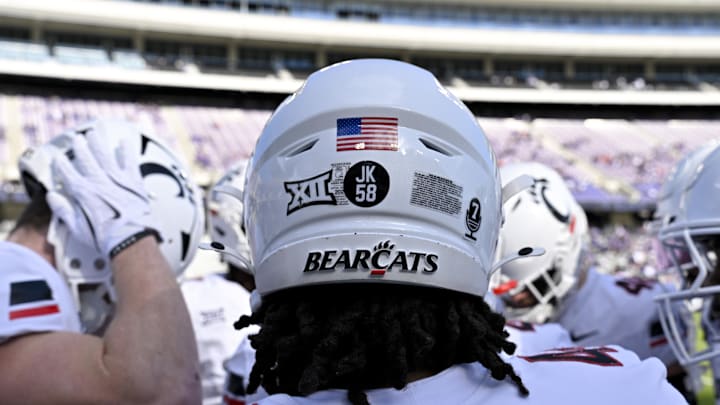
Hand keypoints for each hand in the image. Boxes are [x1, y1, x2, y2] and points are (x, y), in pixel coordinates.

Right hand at [46, 131, 158, 256]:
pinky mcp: (134, 183)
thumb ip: (64, 211)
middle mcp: (99, 183)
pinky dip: (127, 152)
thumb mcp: (77, 228)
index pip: (69, 173)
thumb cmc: (104, 237)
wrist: (130, 239)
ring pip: (105, 157)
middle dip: (81, 148)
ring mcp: (117, 181)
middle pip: (87, 160)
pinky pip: (130, 163)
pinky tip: (124, 143)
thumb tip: (53, 197)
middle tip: (78, 139)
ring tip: (95, 134)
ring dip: (99, 144)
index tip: (59, 157)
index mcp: (83, 193)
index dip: (63, 165)